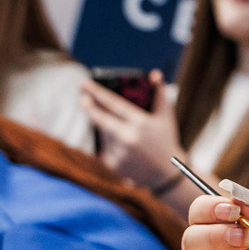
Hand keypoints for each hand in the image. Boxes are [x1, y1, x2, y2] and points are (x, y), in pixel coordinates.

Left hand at [81, 72, 183, 190]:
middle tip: (82, 98)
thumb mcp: (165, 117)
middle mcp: (128, 138)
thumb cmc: (165, 141)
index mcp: (140, 123)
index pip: (113, 103)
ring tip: (121, 129)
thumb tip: (154, 73)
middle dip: (89, 107)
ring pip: (103, 134)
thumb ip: (160, 93)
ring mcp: (119, 153)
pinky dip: (109, 143)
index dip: (96, 92)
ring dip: (104, 127)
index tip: (85, 83)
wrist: (165, 175)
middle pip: (100, 119)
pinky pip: (104, 148)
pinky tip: (122, 145)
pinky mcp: (113, 165)